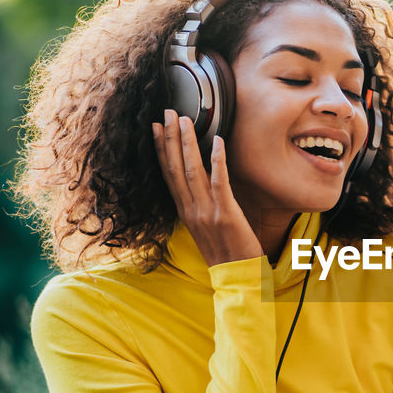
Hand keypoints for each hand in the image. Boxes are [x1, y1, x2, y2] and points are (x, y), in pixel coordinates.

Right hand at [152, 109, 263, 266]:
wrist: (238, 279)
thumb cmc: (227, 254)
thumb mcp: (207, 229)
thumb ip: (202, 207)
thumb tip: (202, 185)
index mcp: (186, 213)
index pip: (168, 175)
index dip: (161, 150)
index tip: (155, 129)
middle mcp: (192, 210)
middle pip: (176, 168)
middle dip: (170, 139)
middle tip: (166, 113)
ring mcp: (207, 212)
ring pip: (193, 171)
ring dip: (187, 143)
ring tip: (184, 120)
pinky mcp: (227, 215)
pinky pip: (220, 183)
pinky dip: (217, 161)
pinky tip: (217, 141)